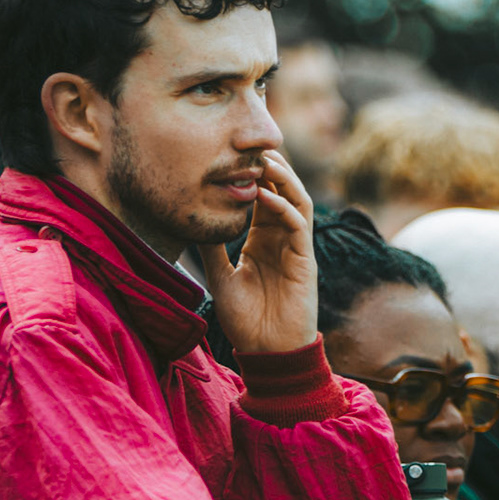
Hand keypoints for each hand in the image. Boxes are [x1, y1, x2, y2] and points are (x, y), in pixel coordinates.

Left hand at [202, 152, 317, 354]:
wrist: (268, 353)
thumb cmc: (247, 322)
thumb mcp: (220, 278)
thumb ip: (210, 249)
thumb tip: (192, 221)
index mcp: (264, 241)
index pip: (263, 198)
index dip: (252, 175)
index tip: (232, 154)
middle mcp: (282, 240)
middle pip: (283, 192)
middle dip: (270, 167)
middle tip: (248, 146)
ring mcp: (297, 249)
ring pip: (297, 200)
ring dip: (282, 180)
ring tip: (261, 162)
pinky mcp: (306, 261)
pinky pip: (299, 225)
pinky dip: (283, 207)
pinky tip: (265, 196)